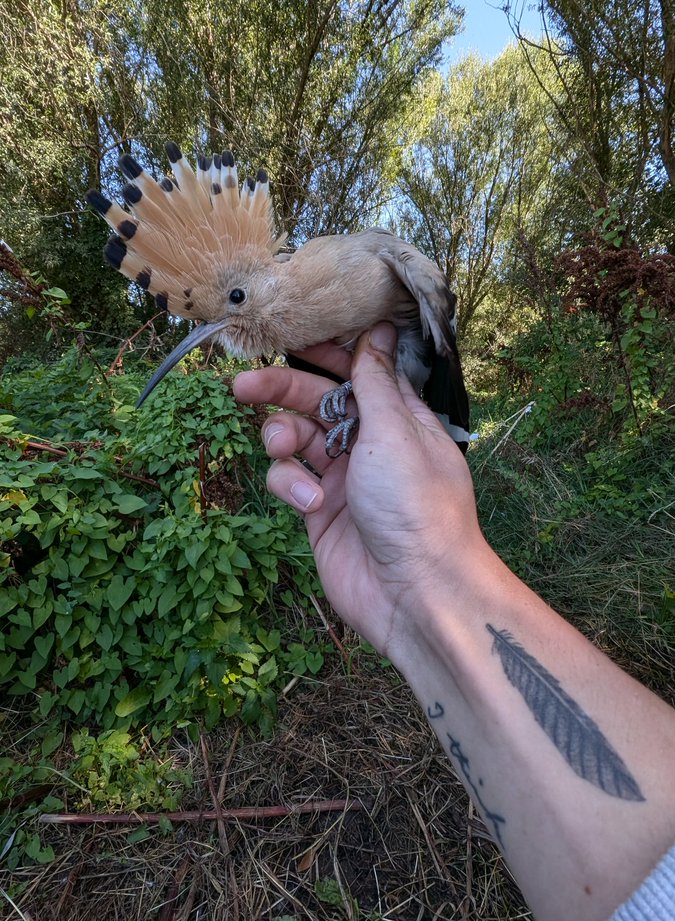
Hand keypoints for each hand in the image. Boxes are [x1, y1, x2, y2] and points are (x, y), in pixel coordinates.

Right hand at [233, 323, 482, 658]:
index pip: (357, 370)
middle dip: (280, 390)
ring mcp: (343, 476)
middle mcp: (370, 442)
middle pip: (316, 401)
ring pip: (295, 439)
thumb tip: (378, 329)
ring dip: (281, 438)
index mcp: (398, 417)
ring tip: (281, 448)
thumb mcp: (395, 431)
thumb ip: (374, 381)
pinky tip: (311, 504)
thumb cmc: (417, 506)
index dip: (324, 353)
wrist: (415, 591)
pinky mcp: (319, 510)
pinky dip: (291, 485)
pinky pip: (289, 481)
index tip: (288, 338)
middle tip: (242, 385)